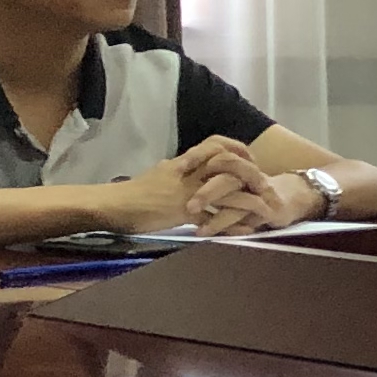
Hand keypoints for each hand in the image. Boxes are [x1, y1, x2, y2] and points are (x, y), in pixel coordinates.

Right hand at [104, 139, 262, 233]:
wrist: (112, 205)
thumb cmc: (131, 194)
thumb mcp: (158, 176)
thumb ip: (176, 172)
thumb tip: (184, 167)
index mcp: (182, 162)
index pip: (214, 144)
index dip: (236, 149)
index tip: (250, 159)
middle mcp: (187, 173)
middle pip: (227, 162)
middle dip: (250, 172)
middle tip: (265, 185)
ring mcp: (185, 191)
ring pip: (225, 188)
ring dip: (247, 198)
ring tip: (263, 209)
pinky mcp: (182, 211)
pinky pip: (213, 217)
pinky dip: (231, 225)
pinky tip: (244, 233)